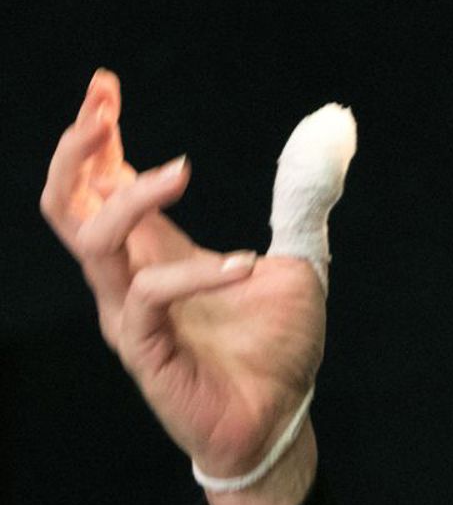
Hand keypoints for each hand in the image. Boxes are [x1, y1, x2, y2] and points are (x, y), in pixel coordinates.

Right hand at [41, 70, 326, 478]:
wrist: (281, 420)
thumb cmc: (276, 348)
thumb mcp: (298, 258)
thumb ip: (302, 197)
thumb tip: (332, 126)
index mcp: (156, 251)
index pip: (102, 181)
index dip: (97, 133)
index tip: (106, 84)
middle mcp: (131, 278)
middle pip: (68, 204)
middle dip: (78, 151)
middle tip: (103, 111)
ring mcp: (132, 316)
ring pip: (91, 243)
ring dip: (131, 198)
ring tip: (182, 168)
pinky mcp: (146, 352)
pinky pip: (150, 299)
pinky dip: (196, 272)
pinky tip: (247, 264)